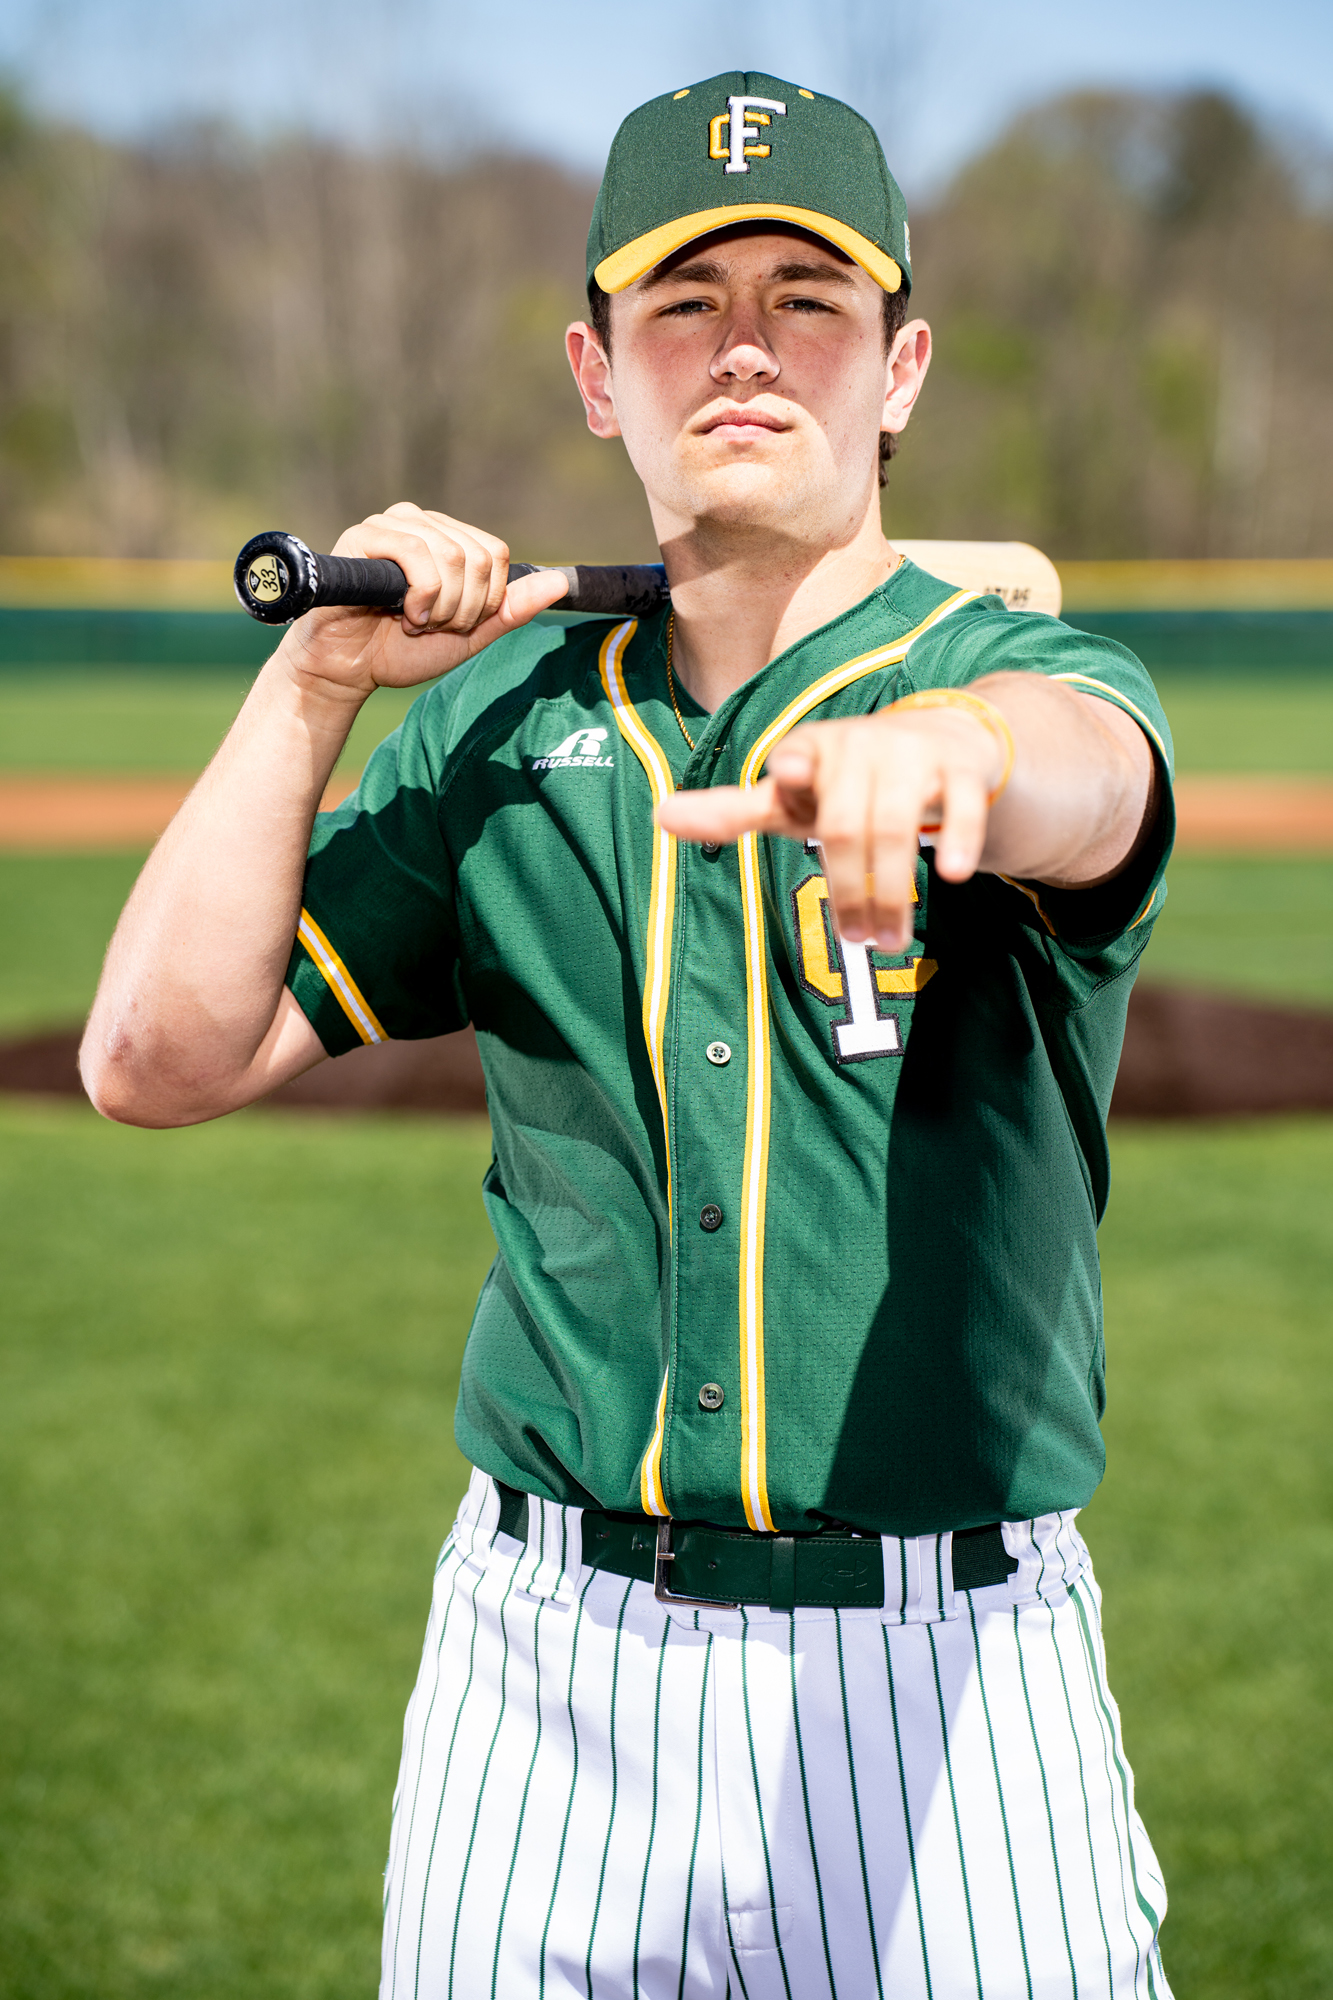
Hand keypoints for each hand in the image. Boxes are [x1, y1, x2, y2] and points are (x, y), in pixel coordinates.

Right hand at [277, 501, 569, 698]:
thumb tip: (561, 583)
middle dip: (463, 609)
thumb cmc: (401, 651)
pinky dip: (420, 598)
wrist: (348, 670)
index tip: (455, 623)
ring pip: (453, 557)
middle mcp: (420, 522)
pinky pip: (418, 556)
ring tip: (412, 621)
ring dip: (440, 607)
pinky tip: (400, 613)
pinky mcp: (364, 536)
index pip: (495, 554)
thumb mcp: (469, 635)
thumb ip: (511, 610)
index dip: (486, 600)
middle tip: (431, 626)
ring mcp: (391, 524)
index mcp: (446, 537)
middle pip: (478, 557)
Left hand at [656, 703, 1007, 950]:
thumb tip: (660, 815)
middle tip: (858, 941)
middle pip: (848, 824)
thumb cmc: (850, 780)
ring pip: (897, 826)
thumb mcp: (795, 798)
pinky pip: (961, 806)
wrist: (942, 737)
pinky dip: (957, 840)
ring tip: (889, 940)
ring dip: (893, 890)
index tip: (791, 778)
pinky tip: (952, 875)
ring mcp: (912, 755)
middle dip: (851, 889)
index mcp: (812, 750)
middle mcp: (861, 746)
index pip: (798, 756)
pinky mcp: (960, 770)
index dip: (797, 770)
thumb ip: (734, 811)